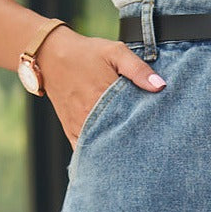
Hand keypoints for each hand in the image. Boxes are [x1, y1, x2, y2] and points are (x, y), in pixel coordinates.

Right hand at [35, 25, 165, 147]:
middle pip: (118, 138)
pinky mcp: (71, 130)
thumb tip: (160, 86)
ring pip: (102, 148)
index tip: (158, 131)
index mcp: (105, 97)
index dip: (146, 128)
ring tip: (133, 156)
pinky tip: (110, 159)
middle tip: (149, 148)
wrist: (50, 55)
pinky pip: (84, 151)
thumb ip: (138, 69)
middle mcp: (91, 115)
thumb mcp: (115, 52)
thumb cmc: (86, 53)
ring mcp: (80, 126)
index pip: (132, 121)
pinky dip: (97, 156)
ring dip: (116, 151)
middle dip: (134, 144)